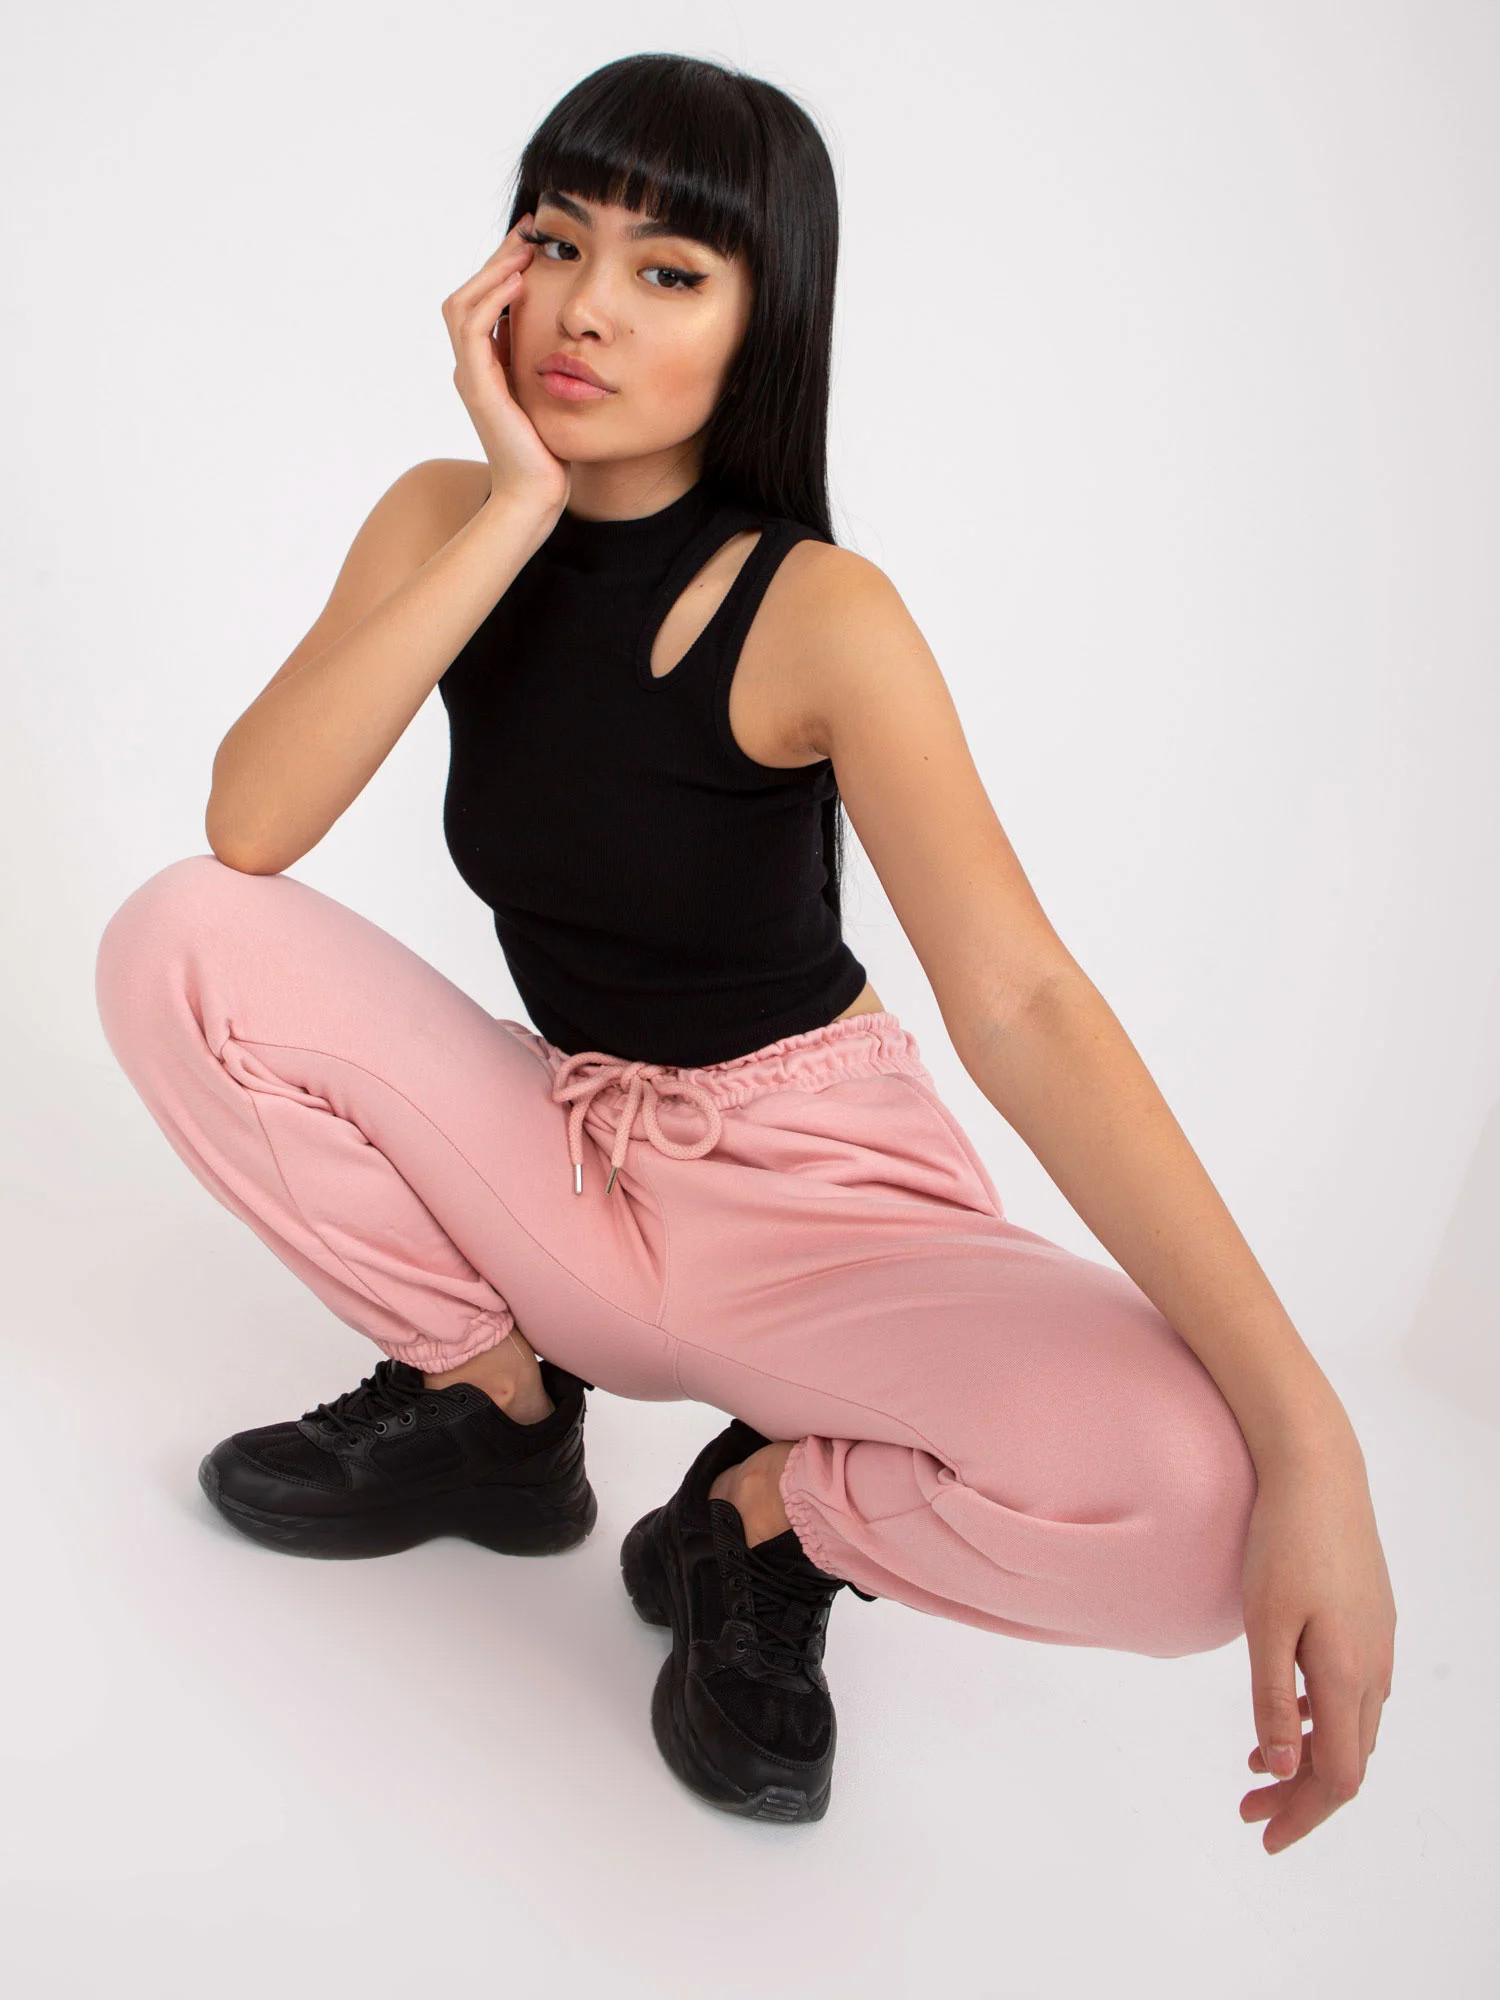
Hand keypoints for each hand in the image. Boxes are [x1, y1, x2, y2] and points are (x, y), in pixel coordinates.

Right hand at [442, 215, 570, 518]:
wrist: (536, 496)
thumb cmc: (550, 452)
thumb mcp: (550, 395)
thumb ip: (545, 363)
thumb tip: (566, 330)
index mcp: (486, 367)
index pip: (483, 303)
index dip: (503, 268)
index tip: (534, 240)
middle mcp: (472, 368)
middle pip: (467, 295)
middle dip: (497, 258)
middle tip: (530, 230)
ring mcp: (472, 377)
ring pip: (463, 305)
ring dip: (492, 271)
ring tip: (524, 249)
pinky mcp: (480, 388)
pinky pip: (473, 330)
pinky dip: (492, 300)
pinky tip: (518, 281)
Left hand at [1238, 1439, 1395, 1853]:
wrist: (1319, 1472)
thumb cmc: (1284, 1541)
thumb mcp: (1266, 1621)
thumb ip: (1272, 1698)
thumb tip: (1284, 1773)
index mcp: (1348, 1675)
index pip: (1336, 1776)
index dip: (1304, 1817)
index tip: (1263, 1838)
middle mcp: (1374, 1668)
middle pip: (1346, 1761)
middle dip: (1300, 1798)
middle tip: (1248, 1811)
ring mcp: (1378, 1643)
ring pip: (1350, 1728)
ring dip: (1308, 1758)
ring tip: (1255, 1771)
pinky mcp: (1370, 1621)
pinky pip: (1352, 1692)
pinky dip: (1317, 1719)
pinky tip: (1283, 1714)